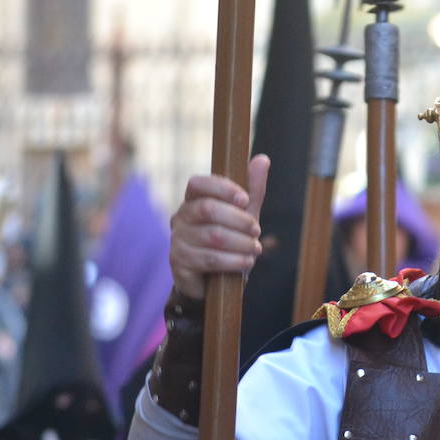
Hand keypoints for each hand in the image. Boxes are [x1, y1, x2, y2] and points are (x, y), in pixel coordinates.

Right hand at [169, 155, 269, 299]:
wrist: (216, 281)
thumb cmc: (230, 241)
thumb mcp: (244, 215)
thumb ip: (252, 190)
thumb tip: (262, 158)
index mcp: (193, 201)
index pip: (197, 184)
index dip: (222, 189)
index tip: (245, 200)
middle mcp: (180, 218)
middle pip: (208, 209)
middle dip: (239, 220)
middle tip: (256, 230)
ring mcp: (177, 241)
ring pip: (212, 236)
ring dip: (241, 243)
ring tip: (255, 249)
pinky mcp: (179, 264)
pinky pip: (209, 259)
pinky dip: (234, 260)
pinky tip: (246, 261)